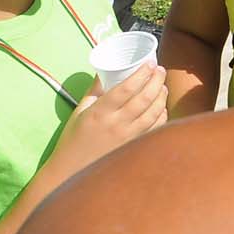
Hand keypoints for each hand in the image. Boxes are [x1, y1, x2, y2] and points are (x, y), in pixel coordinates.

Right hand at [50, 62, 166, 179]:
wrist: (71, 170)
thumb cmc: (74, 139)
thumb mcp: (80, 111)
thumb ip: (95, 90)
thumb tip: (105, 71)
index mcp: (100, 112)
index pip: (126, 88)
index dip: (141, 74)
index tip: (150, 63)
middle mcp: (116, 124)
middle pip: (144, 98)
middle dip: (156, 81)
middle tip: (160, 70)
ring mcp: (128, 137)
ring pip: (153, 113)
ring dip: (161, 96)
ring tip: (162, 85)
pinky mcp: (134, 147)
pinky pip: (154, 128)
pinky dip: (161, 114)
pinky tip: (161, 106)